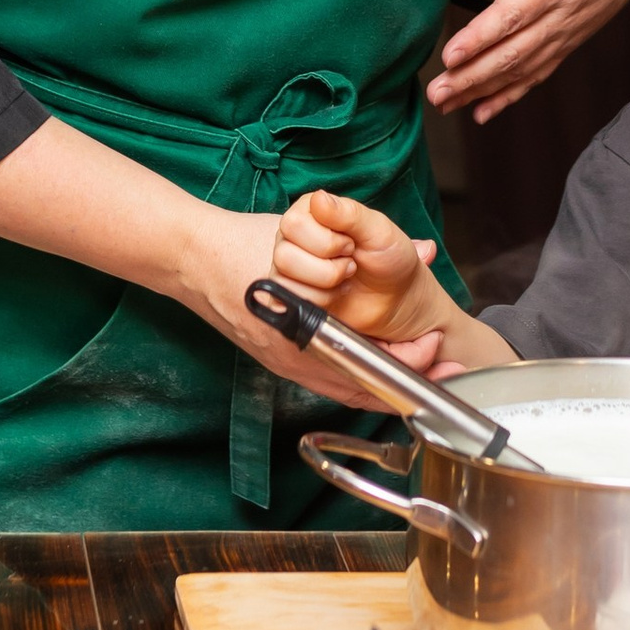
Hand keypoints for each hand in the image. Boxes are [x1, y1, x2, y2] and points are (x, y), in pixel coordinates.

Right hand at [182, 208, 426, 414]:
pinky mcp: (277, 360)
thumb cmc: (240, 246)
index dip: (409, 364)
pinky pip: (327, 379)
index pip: (369, 368)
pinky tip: (377, 362)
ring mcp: (284, 363)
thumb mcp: (308, 239)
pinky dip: (356, 374)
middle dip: (404, 383)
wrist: (188, 258)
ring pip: (346, 388)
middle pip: (361, 390)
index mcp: (304, 333)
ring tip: (419, 369)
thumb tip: (425, 249)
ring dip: (383, 380)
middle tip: (440, 371)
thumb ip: (367, 242)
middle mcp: (294, 359)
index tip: (435, 349)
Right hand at [273, 187, 440, 340]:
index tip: (351, 242)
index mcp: (310, 211)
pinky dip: (321, 299)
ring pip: (285, 277)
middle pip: (284, 253)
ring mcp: (289, 265)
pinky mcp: (291, 292)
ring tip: (345, 274)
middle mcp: (293, 235)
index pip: (294, 223)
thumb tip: (318, 198)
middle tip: (350, 259)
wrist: (397, 295)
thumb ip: (348, 213)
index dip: (327, 240)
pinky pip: (291, 299)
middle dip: (328, 264)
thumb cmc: (388, 256)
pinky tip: (336, 291)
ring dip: (326, 281)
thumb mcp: (378, 229)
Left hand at [428, 0, 629, 123]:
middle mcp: (561, 16)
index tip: (450, 56)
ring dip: (481, 91)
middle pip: (512, 52)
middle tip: (437, 92)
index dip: (480, 38)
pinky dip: (508, 97)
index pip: (511, 15)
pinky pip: (536, 77)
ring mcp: (564, 36)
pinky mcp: (565, 47)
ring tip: (445, 103)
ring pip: (520, 70)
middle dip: (472, 76)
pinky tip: (481, 112)